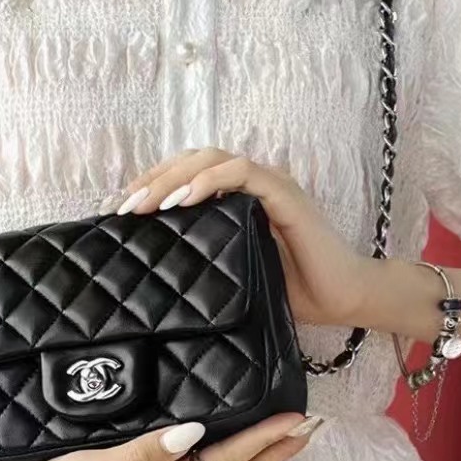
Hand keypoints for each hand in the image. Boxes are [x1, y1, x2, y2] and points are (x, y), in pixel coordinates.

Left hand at [111, 146, 371, 328]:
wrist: (342, 301)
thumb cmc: (291, 291)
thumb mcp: (231, 274)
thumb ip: (201, 260)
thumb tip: (151, 270)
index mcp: (237, 198)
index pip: (185, 175)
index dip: (151, 186)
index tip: (118, 212)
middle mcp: (252, 184)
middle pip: (191, 161)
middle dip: (152, 179)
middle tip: (121, 208)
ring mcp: (269, 184)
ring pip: (211, 159)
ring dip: (173, 177)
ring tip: (145, 203)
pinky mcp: (285, 193)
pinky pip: (242, 173)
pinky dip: (209, 180)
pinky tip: (183, 200)